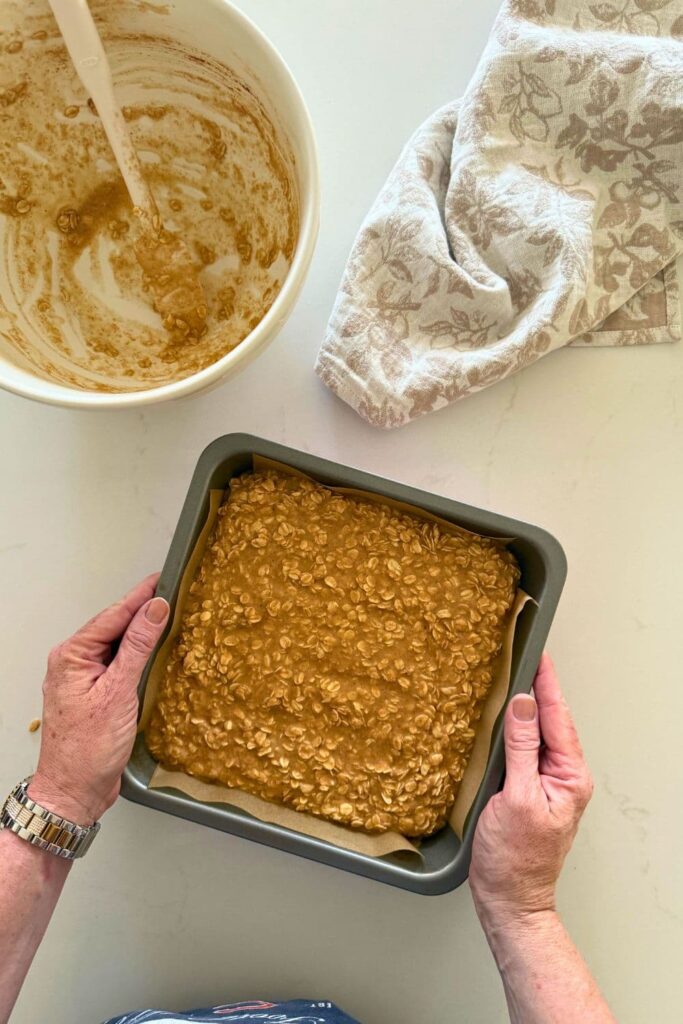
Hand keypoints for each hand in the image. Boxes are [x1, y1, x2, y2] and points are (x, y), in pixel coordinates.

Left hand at [28, 575, 168, 824]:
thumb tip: (155, 609)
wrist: (73, 791)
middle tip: (173, 593)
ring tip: (170, 616)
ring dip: (142, 633)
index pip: (113, 615)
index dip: (140, 596)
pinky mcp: (94, 694)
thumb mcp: (118, 692)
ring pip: (117, 645)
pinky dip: (138, 656)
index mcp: (72, 655)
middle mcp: (73, 662)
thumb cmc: (88, 749)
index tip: (163, 578)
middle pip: (114, 626)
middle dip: (142, 611)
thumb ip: (137, 647)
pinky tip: (155, 653)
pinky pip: (118, 664)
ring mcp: (83, 679)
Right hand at [470, 653, 592, 929]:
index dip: (546, 683)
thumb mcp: (517, 797)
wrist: (508, 899)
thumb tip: (523, 705)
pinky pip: (522, 751)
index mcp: (570, 776)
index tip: (537, 654)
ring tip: (512, 677)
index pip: (557, 717)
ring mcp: (546, 784)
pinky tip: (500, 720)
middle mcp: (563, 776)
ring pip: (535, 735)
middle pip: (549, 722)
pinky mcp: (527, 790)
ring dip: (523, 708)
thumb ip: (522, 749)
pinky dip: (511, 730)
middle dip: (537, 688)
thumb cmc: (515, 859)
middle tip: (521, 656)